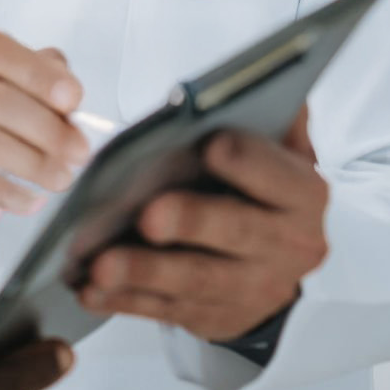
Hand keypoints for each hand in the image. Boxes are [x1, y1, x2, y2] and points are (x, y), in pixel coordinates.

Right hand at [0, 29, 92, 221]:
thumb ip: (40, 75)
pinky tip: (30, 199)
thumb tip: (69, 96)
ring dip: (29, 163)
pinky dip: (5, 193)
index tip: (73, 99)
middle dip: (44, 128)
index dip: (36, 74)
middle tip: (78, 150)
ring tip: (60, 178)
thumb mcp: (4, 79)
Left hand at [81, 106, 328, 341]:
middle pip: (236, 231)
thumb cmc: (265, 197)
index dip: (246, 161)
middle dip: (190, 221)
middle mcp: (284, 245)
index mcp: (300, 195)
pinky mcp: (213, 316)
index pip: (276, 173)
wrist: (282, 269)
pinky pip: (164, 309)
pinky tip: (89, 290)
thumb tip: (260, 72)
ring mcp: (250, 287)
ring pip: (194, 279)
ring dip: (143, 271)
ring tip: (99, 264)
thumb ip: (272, 116)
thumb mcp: (282, 155)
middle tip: (149, 215)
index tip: (211, 144)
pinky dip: (123, 301)